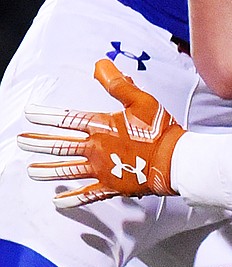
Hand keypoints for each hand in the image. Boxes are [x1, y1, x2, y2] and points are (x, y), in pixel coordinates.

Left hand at [19, 59, 184, 207]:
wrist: (174, 160)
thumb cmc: (160, 129)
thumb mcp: (141, 100)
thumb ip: (118, 84)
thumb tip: (99, 64)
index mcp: (103, 127)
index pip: (68, 120)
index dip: (47, 116)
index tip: (29, 114)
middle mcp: (97, 149)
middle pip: (61, 146)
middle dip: (39, 144)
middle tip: (22, 141)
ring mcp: (102, 170)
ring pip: (68, 171)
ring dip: (47, 171)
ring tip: (31, 171)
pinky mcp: (111, 186)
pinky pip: (86, 195)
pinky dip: (71, 199)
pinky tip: (57, 201)